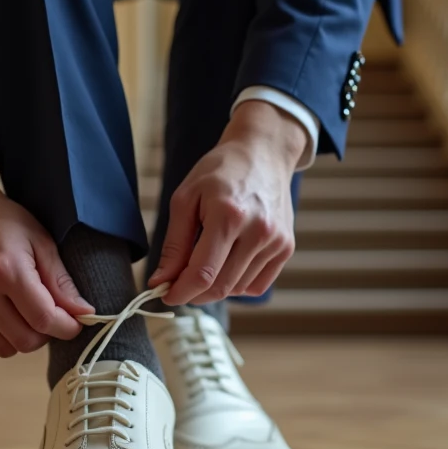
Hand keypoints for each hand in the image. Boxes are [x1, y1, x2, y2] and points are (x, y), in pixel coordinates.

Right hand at [0, 174, 92, 356]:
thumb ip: (61, 282)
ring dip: (26, 337)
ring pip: (6, 348)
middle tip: (54, 315)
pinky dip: (5, 333)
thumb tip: (84, 312)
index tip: (78, 321)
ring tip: (30, 312)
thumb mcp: (41, 242)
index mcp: (6, 270)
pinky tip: (10, 310)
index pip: (43, 319)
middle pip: (25, 341)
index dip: (67, 327)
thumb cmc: (5, 222)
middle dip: (48, 334)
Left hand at [149, 100, 304, 304]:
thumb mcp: (186, 198)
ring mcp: (276, 241)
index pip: (203, 273)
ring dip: (215, 288)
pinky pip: (256, 285)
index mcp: (228, 215)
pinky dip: (237, 284)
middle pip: (221, 286)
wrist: (263, 153)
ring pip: (238, 289)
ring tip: (204, 266)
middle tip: (178, 286)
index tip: (166, 295)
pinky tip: (226, 265)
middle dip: (194, 294)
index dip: (180, 292)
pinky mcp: (286, 248)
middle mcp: (258, 231)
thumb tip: (161, 280)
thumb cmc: (220, 172)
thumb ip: (174, 244)